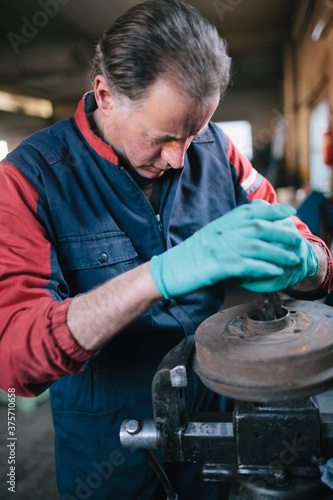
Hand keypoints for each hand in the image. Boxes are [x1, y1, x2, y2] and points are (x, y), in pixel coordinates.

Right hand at [150, 200, 303, 298]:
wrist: (168, 270)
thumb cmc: (189, 256)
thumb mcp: (210, 236)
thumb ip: (229, 230)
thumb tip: (250, 227)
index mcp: (221, 223)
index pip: (251, 210)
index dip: (273, 209)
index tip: (289, 210)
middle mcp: (222, 232)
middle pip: (259, 227)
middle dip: (282, 231)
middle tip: (297, 237)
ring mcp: (220, 248)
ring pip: (257, 247)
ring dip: (278, 252)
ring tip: (293, 258)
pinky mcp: (218, 266)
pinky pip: (247, 265)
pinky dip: (264, 267)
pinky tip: (276, 271)